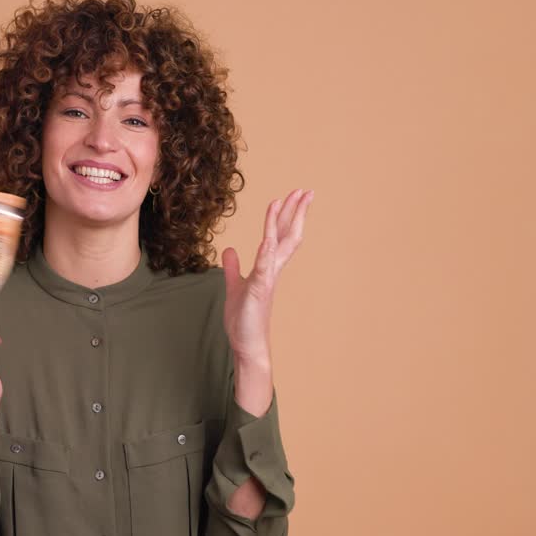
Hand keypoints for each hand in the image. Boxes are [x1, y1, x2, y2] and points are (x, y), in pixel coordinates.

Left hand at [222, 189, 313, 362]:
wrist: (247, 345)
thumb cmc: (244, 320)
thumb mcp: (234, 287)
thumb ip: (234, 268)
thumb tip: (230, 250)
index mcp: (267, 268)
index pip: (280, 236)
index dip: (286, 216)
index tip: (291, 196)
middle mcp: (272, 271)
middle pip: (287, 235)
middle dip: (295, 212)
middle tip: (306, 190)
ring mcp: (267, 280)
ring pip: (278, 246)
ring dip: (281, 223)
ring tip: (286, 201)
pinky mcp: (259, 291)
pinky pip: (263, 268)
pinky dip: (266, 253)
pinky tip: (267, 238)